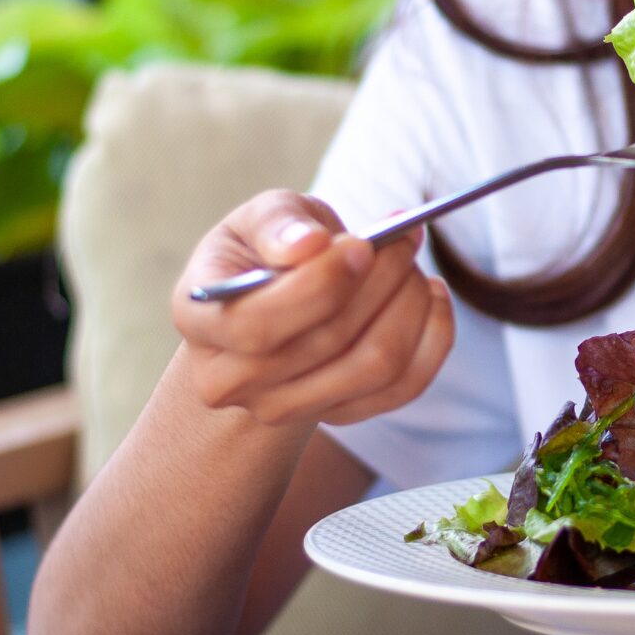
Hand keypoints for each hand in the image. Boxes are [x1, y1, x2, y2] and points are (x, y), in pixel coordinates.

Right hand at [168, 189, 453, 428]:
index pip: (259, 324)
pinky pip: (404, 387)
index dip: (320, 284)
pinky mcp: (339, 416)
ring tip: (413, 264)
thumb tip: (307, 245)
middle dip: (380, 281)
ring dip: (409, 306)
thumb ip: (278, 223)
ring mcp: (284, 408)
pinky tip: (432, 296)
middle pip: (326, 344)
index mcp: (201, 321)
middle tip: (405, 238)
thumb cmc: (267, 251)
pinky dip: (433, 337)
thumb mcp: (259, 218)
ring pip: (372, 367)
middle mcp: (231, 380)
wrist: (276, 303)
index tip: (363, 244)